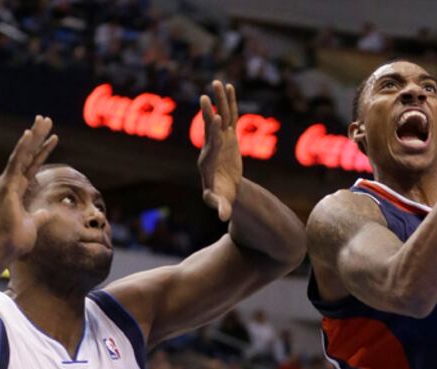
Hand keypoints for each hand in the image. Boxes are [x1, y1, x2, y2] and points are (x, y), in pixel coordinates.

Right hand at [0, 116, 57, 257]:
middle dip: (38, 136)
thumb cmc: (19, 238)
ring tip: (42, 120)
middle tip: (46, 118)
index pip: (34, 164)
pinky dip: (23, 147)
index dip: (43, 150)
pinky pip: (17, 162)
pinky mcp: (7, 185)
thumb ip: (41, 215)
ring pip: (23, 153)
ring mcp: (9, 182)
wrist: (8, 247)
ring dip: (33, 135)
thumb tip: (47, 211)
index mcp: (18, 188)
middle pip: (28, 154)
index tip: (54, 137)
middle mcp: (12, 182)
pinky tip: (30, 134)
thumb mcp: (36, 222)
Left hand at [199, 80, 242, 221]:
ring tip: (218, 82)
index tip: (213, 116)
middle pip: (211, 126)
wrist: (226, 190)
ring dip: (219, 101)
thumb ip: (220, 207)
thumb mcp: (220, 202)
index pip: (211, 142)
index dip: (211, 129)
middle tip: (206, 96)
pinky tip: (229, 87)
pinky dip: (230, 103)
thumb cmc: (221, 197)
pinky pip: (230, 117)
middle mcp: (211, 146)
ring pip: (220, 116)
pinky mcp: (229, 136)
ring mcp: (220, 139)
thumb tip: (223, 217)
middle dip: (209, 111)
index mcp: (208, 160)